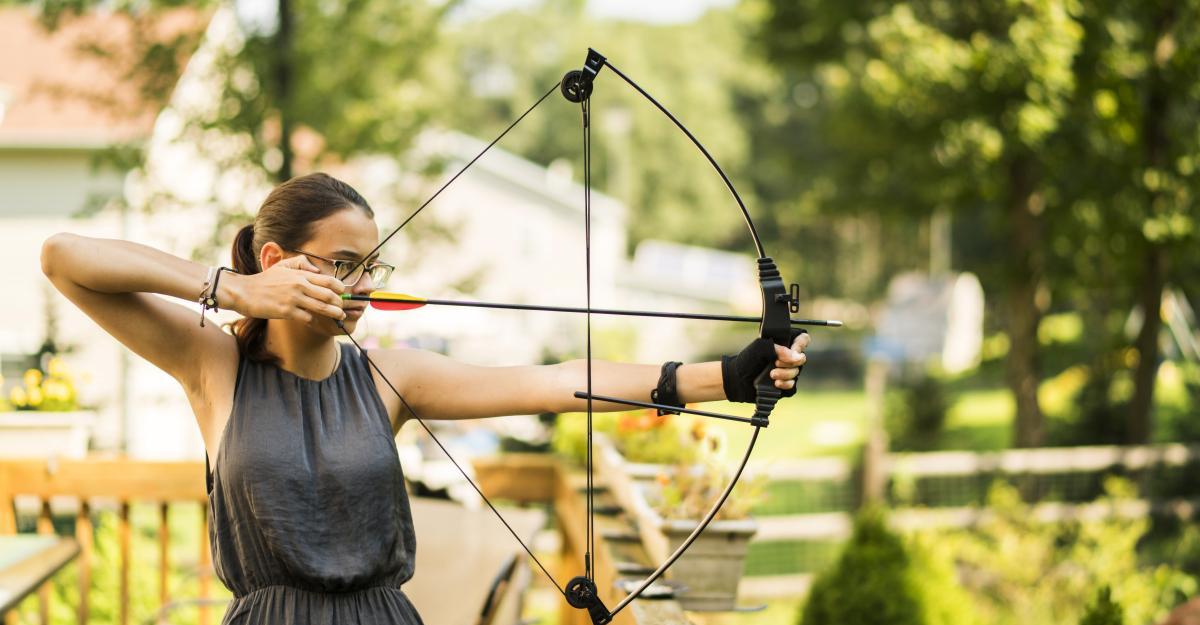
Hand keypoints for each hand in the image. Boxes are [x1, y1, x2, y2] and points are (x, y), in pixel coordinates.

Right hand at [223, 255, 346, 322]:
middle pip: (329, 295)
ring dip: (334, 313)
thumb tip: (318, 270)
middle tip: (343, 308)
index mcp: (301, 275)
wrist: (243, 292)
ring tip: (340, 317)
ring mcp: (294, 299)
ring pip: (322, 308)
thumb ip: (301, 264)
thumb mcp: (282, 266)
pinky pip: (307, 317)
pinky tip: (312, 320)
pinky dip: (312, 319)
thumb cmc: (264, 280)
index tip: (343, 294)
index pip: (329, 280)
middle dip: (340, 303)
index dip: (340, 289)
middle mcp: (300, 285)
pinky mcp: (286, 311)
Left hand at [721, 330, 809, 402]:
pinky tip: (775, 384)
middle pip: (801, 358)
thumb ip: (778, 348)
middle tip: (775, 363)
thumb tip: (796, 356)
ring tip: (771, 374)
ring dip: (785, 374)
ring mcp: (787, 371)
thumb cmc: (747, 361)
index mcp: (783, 344)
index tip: (792, 350)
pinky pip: (793, 386)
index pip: (802, 339)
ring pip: (797, 373)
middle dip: (790, 363)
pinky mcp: (785, 385)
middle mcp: (787, 357)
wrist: (737, 380)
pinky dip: (785, 385)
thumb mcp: (759, 347)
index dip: (801, 345)